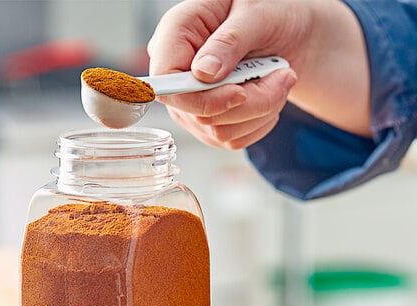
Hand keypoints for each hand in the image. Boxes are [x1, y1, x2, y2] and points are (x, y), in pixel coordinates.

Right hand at [147, 0, 369, 146]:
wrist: (291, 29)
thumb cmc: (272, 9)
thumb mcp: (257, 12)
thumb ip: (230, 40)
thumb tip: (204, 74)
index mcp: (176, 34)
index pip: (167, 84)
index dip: (200, 99)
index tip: (240, 93)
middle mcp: (177, 72)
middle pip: (198, 114)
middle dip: (248, 103)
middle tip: (282, 76)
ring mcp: (190, 102)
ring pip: (218, 132)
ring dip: (260, 111)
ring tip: (280, 79)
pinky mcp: (208, 122)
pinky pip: (231, 139)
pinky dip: (260, 122)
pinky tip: (271, 95)